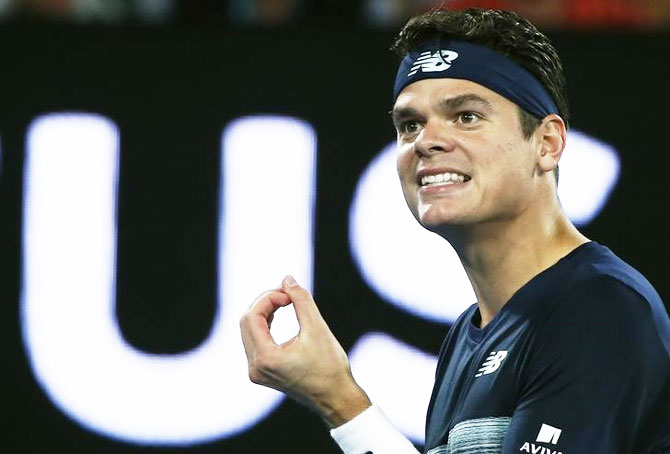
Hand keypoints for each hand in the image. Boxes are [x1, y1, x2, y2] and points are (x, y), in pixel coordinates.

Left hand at [240, 275, 370, 426]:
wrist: (337, 398)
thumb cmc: (330, 366)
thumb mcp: (317, 328)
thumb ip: (301, 300)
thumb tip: (287, 279)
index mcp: (265, 359)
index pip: (252, 316)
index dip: (269, 298)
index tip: (290, 293)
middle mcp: (255, 368)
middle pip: (247, 322)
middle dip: (265, 302)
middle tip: (288, 293)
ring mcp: (257, 372)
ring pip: (249, 330)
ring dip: (265, 311)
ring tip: (287, 301)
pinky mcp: (262, 372)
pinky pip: (255, 340)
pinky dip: (265, 324)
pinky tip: (279, 313)